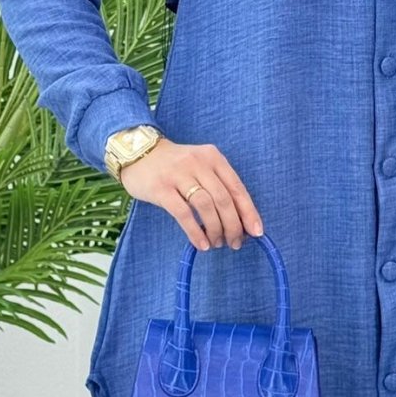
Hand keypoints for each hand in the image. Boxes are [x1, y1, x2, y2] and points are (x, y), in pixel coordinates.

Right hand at [119, 138, 264, 252]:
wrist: (138, 153)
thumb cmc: (175, 165)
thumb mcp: (200, 166)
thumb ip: (218, 186)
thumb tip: (238, 220)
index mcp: (213, 158)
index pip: (237, 188)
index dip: (248, 212)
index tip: (256, 232)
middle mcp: (198, 163)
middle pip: (223, 199)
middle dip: (233, 225)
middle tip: (235, 243)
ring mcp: (179, 175)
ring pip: (206, 206)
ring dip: (216, 229)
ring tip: (217, 243)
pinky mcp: (161, 188)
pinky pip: (183, 213)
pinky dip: (196, 231)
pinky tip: (201, 243)